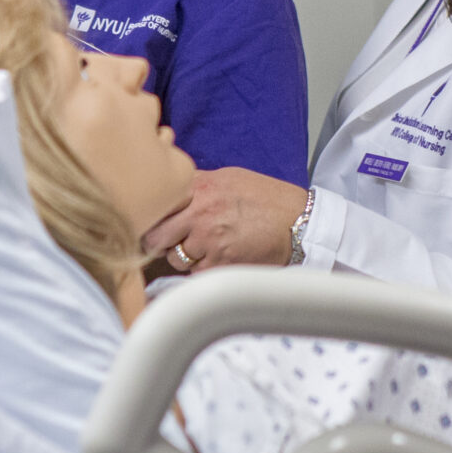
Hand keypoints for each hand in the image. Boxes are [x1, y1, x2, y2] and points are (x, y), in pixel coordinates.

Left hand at [141, 167, 307, 271]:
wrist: (298, 220)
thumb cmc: (265, 198)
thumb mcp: (227, 178)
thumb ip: (197, 185)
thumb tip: (171, 192)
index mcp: (198, 188)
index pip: (156, 206)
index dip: (152, 218)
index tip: (155, 224)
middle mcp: (199, 212)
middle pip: (155, 236)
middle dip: (159, 243)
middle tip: (168, 244)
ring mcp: (209, 240)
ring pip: (175, 259)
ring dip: (184, 258)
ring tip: (203, 250)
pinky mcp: (220, 263)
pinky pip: (196, 274)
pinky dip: (202, 271)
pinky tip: (218, 260)